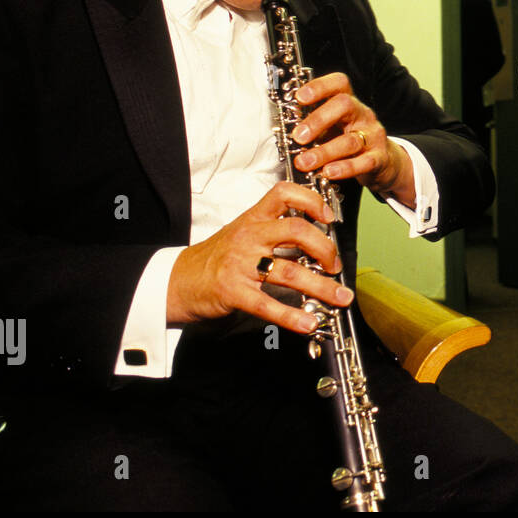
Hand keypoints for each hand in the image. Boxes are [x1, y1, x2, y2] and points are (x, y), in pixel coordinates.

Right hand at [167, 182, 352, 331]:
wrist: (177, 280)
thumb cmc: (217, 257)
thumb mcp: (243, 232)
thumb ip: (275, 231)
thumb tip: (316, 241)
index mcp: (253, 219)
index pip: (283, 194)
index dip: (311, 201)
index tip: (329, 217)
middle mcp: (249, 237)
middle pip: (297, 231)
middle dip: (325, 249)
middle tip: (336, 265)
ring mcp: (241, 264)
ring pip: (290, 272)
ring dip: (321, 287)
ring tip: (340, 297)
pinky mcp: (233, 292)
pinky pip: (267, 304)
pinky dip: (292, 316)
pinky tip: (309, 322)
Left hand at [288, 72, 414, 207]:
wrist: (384, 162)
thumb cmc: (349, 140)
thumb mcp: (333, 127)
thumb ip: (312, 125)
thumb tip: (282, 128)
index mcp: (349, 103)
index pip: (339, 83)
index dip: (319, 86)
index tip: (299, 97)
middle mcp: (363, 114)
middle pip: (344, 105)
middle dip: (318, 120)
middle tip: (298, 137)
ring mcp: (373, 136)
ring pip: (350, 140)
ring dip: (324, 152)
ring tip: (305, 162)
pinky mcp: (380, 158)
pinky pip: (364, 162)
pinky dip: (344, 168)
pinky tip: (328, 173)